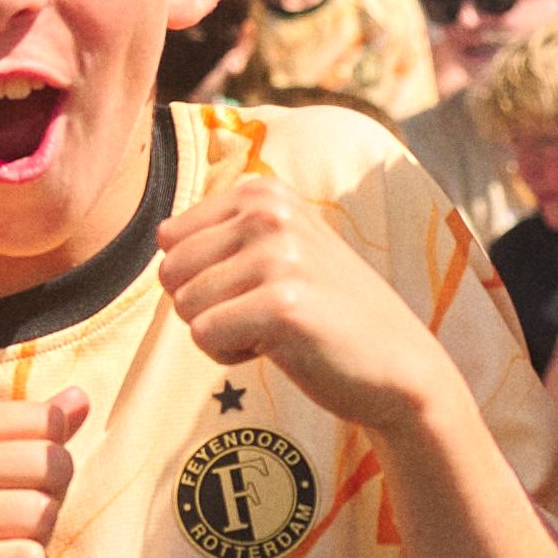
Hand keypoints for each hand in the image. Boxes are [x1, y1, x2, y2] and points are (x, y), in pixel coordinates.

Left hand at [153, 172, 445, 433]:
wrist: (397, 365)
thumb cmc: (325, 313)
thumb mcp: (279, 250)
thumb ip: (223, 235)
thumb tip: (160, 234)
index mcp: (263, 192)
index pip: (169, 238)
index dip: (201, 277)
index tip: (256, 287)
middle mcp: (269, 213)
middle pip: (170, 272)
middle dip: (204, 306)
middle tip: (263, 314)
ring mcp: (278, 256)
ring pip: (184, 306)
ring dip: (220, 332)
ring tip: (275, 329)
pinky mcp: (282, 306)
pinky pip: (204, 336)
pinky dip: (230, 355)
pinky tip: (279, 348)